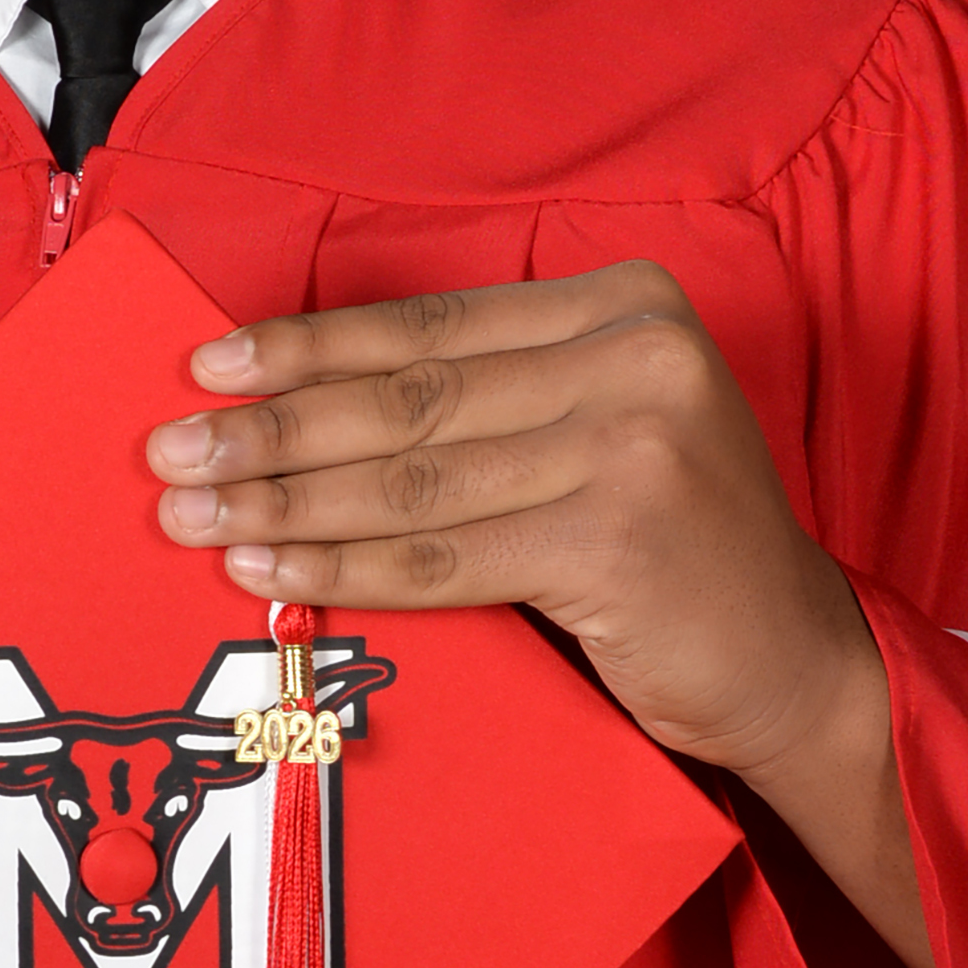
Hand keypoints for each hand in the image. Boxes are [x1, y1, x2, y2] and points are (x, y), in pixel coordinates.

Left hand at [146, 264, 938, 967]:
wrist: (798, 663)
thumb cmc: (675, 548)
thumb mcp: (600, 431)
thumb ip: (492, 403)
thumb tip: (304, 404)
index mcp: (626, 304)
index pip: (430, 329)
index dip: (309, 346)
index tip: (209, 365)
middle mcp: (637, 355)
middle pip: (410, 398)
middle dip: (275, 426)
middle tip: (170, 447)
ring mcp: (634, 446)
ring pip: (412, 477)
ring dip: (284, 500)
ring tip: (192, 512)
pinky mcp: (618, 540)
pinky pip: (443, 556)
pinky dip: (342, 566)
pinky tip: (268, 570)